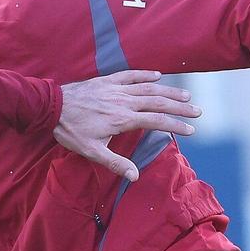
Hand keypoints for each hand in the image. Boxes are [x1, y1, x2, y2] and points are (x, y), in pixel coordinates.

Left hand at [53, 70, 199, 181]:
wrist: (51, 107)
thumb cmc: (71, 132)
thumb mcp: (92, 152)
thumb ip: (116, 163)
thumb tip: (135, 176)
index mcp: (122, 119)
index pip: (156, 121)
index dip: (176, 125)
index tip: (191, 130)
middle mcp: (123, 101)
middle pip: (158, 101)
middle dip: (180, 106)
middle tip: (198, 110)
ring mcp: (116, 89)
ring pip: (148, 87)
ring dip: (169, 90)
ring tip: (186, 94)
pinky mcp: (107, 81)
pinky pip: (130, 75)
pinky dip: (144, 74)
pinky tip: (157, 75)